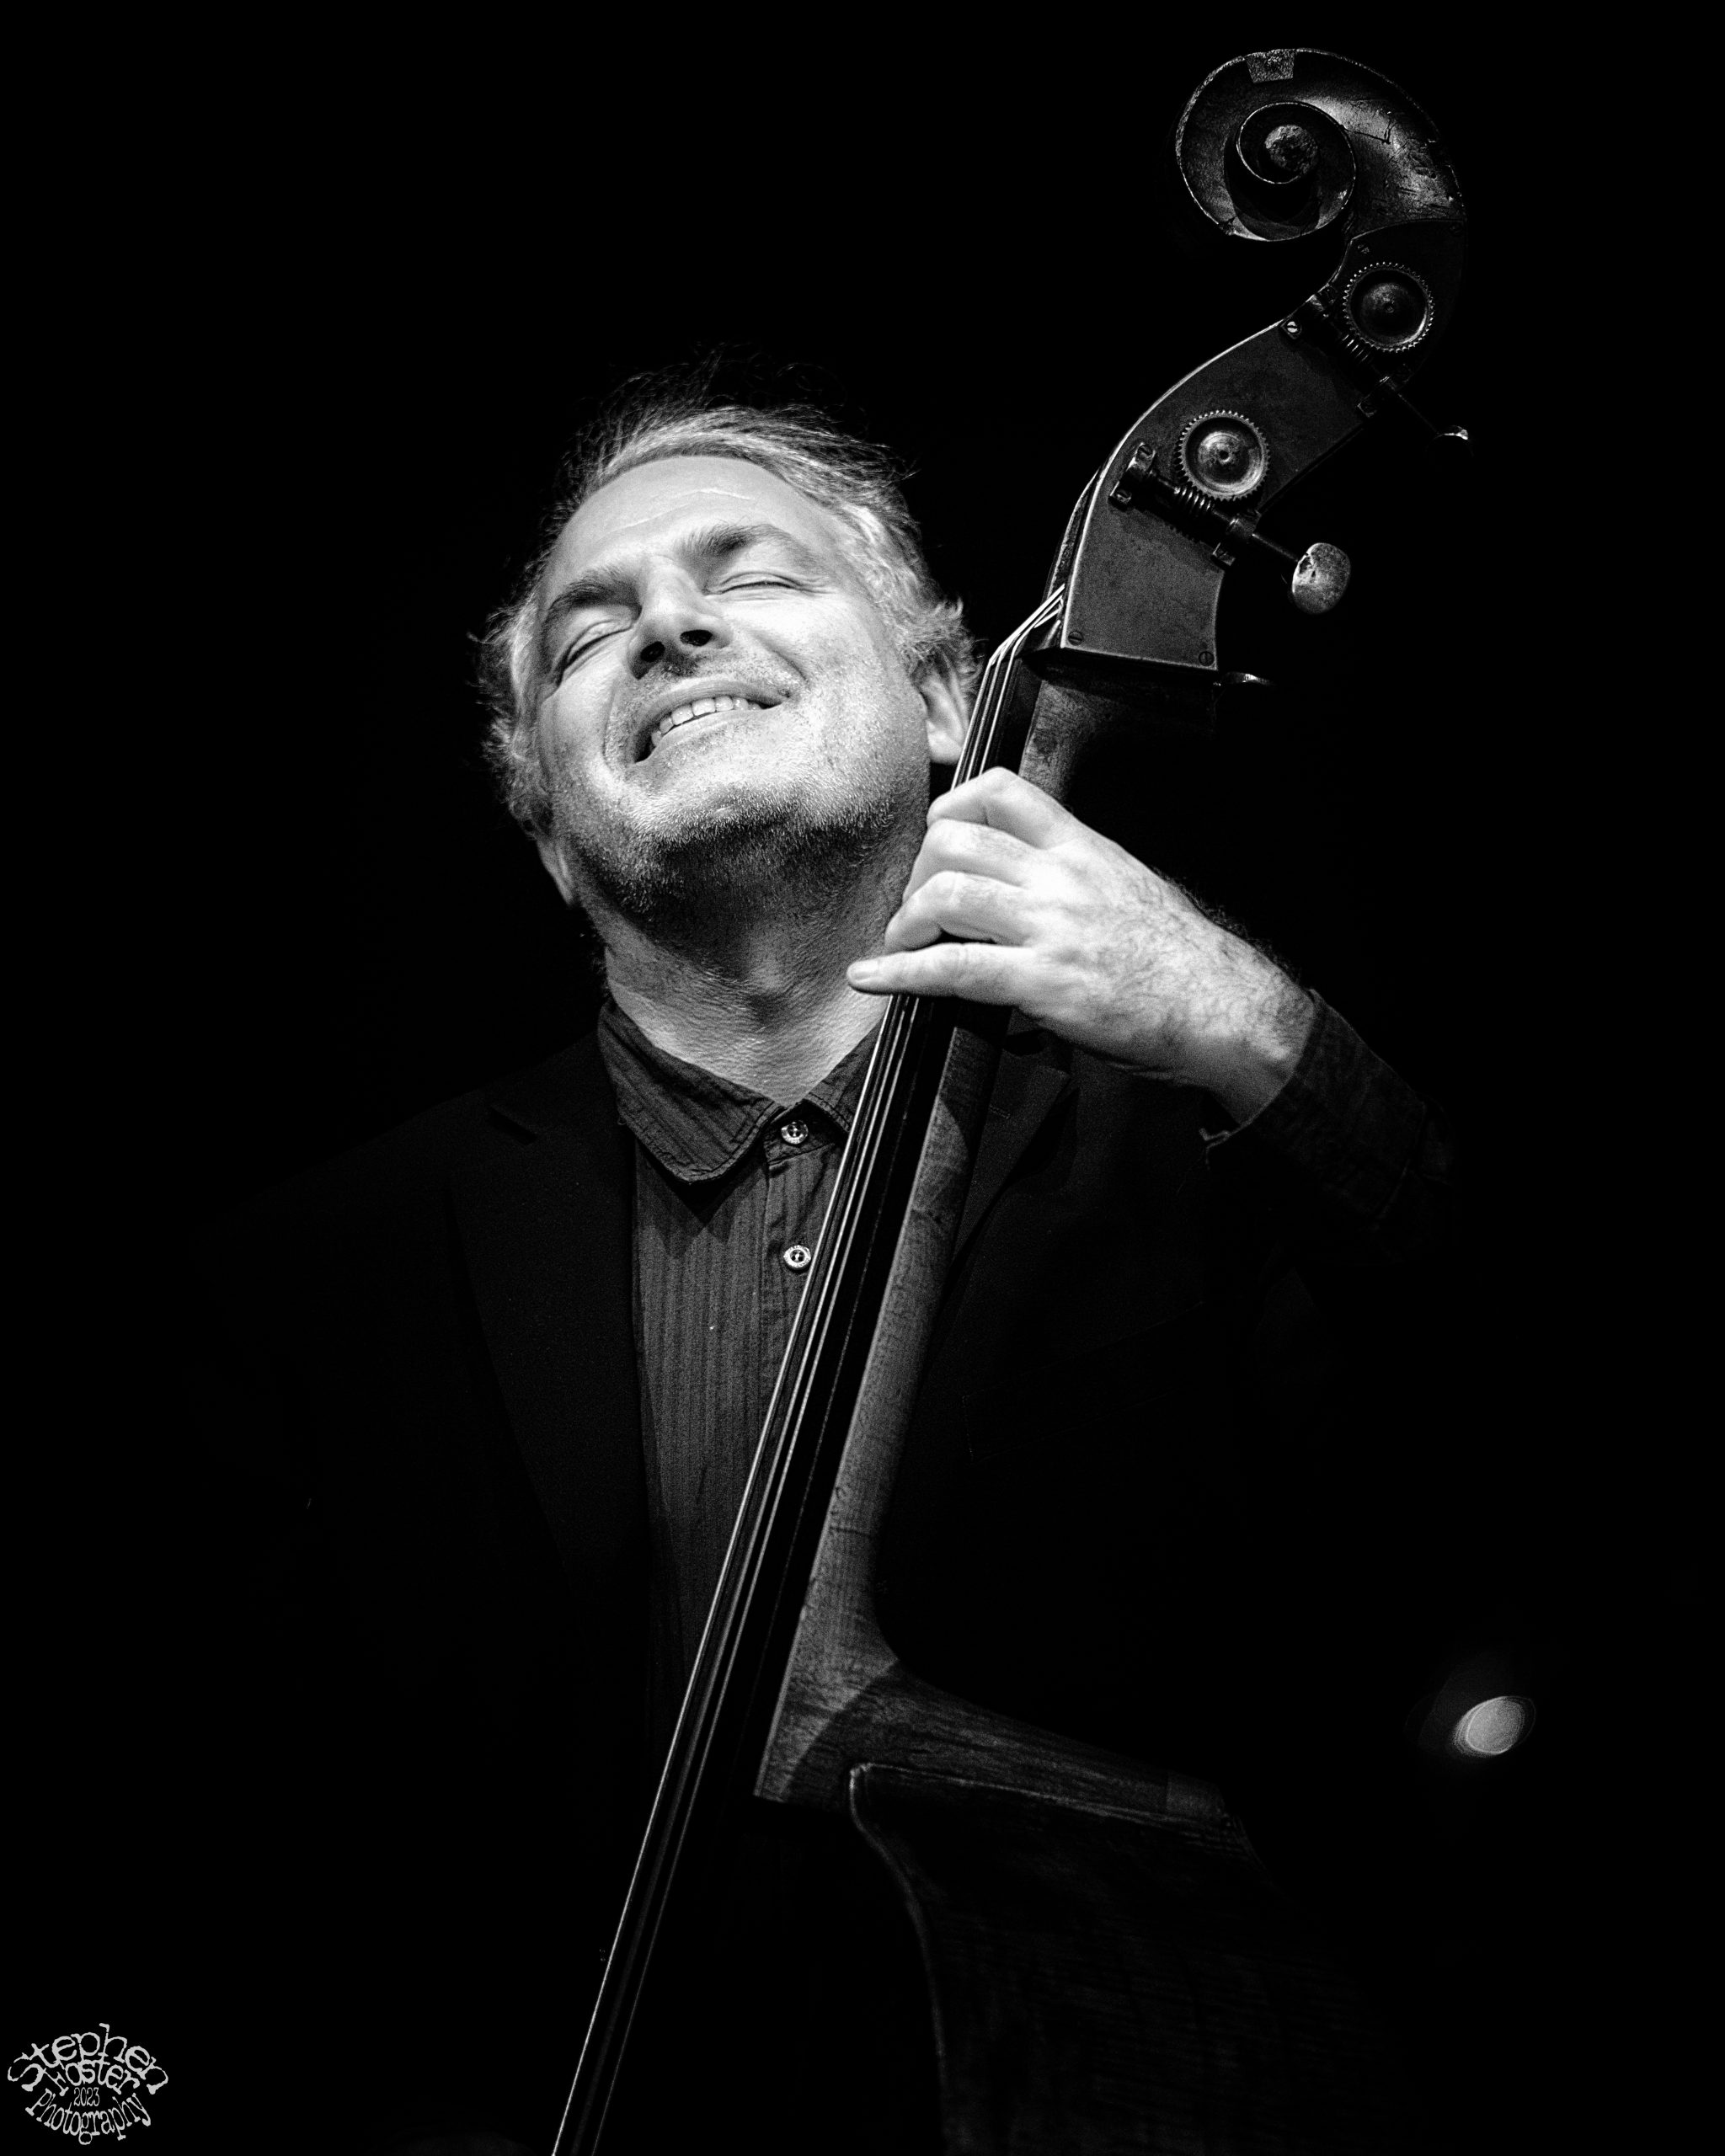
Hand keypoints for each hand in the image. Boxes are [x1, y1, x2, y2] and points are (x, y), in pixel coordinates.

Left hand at [847, 769, 1313, 1120]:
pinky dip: (900, 970)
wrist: (1219, 1005)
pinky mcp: (1042, 980)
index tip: (934, 837)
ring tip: (901, 942)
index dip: (950, 808)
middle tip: (915, 907)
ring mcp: (1050, 926)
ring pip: (947, 891)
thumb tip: (1019, 894)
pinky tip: (874, 976)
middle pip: (956, 839)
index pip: (1001, 791)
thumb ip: (1067, 881)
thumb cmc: (1177, 959)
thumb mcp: (1123, 889)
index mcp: (1081, 848)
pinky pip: (952, 966)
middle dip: (918, 872)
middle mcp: (1060, 876)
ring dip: (906, 919)